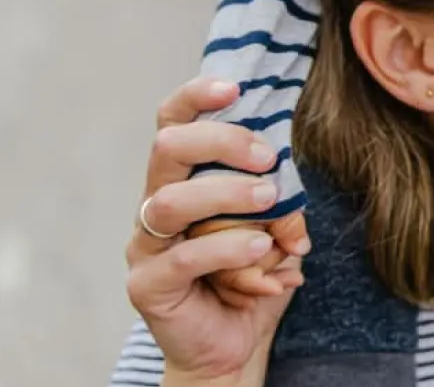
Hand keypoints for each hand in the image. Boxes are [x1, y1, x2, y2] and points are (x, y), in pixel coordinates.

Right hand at [127, 79, 310, 380]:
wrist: (232, 344)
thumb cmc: (251, 276)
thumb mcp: (277, 229)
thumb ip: (281, 200)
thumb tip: (288, 184)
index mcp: (181, 180)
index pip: (172, 124)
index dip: (195, 98)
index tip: (235, 88)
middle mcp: (154, 204)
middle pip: (167, 148)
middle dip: (220, 141)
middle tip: (267, 158)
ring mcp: (145, 244)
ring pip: (170, 200)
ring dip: (227, 194)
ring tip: (270, 200)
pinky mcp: (147, 285)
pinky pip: (184, 257)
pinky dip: (228, 247)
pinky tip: (264, 247)